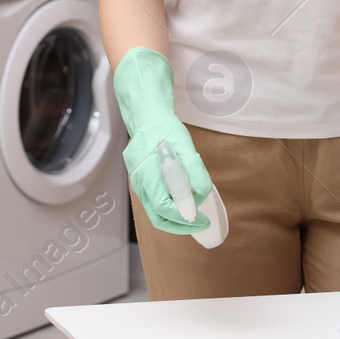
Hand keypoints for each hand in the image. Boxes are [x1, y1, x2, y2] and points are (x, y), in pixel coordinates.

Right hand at [113, 47, 213, 234]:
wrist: (147, 114)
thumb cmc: (164, 128)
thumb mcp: (185, 147)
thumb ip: (193, 172)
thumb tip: (201, 195)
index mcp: (148, 175)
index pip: (165, 209)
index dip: (185, 218)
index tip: (201, 219)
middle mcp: (140, 182)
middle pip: (158, 216)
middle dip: (179, 224)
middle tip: (199, 222)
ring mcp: (138, 181)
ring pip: (155, 210)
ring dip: (174, 216)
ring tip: (193, 212)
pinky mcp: (141, 178)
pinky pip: (154, 199)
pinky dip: (168, 206)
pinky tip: (182, 199)